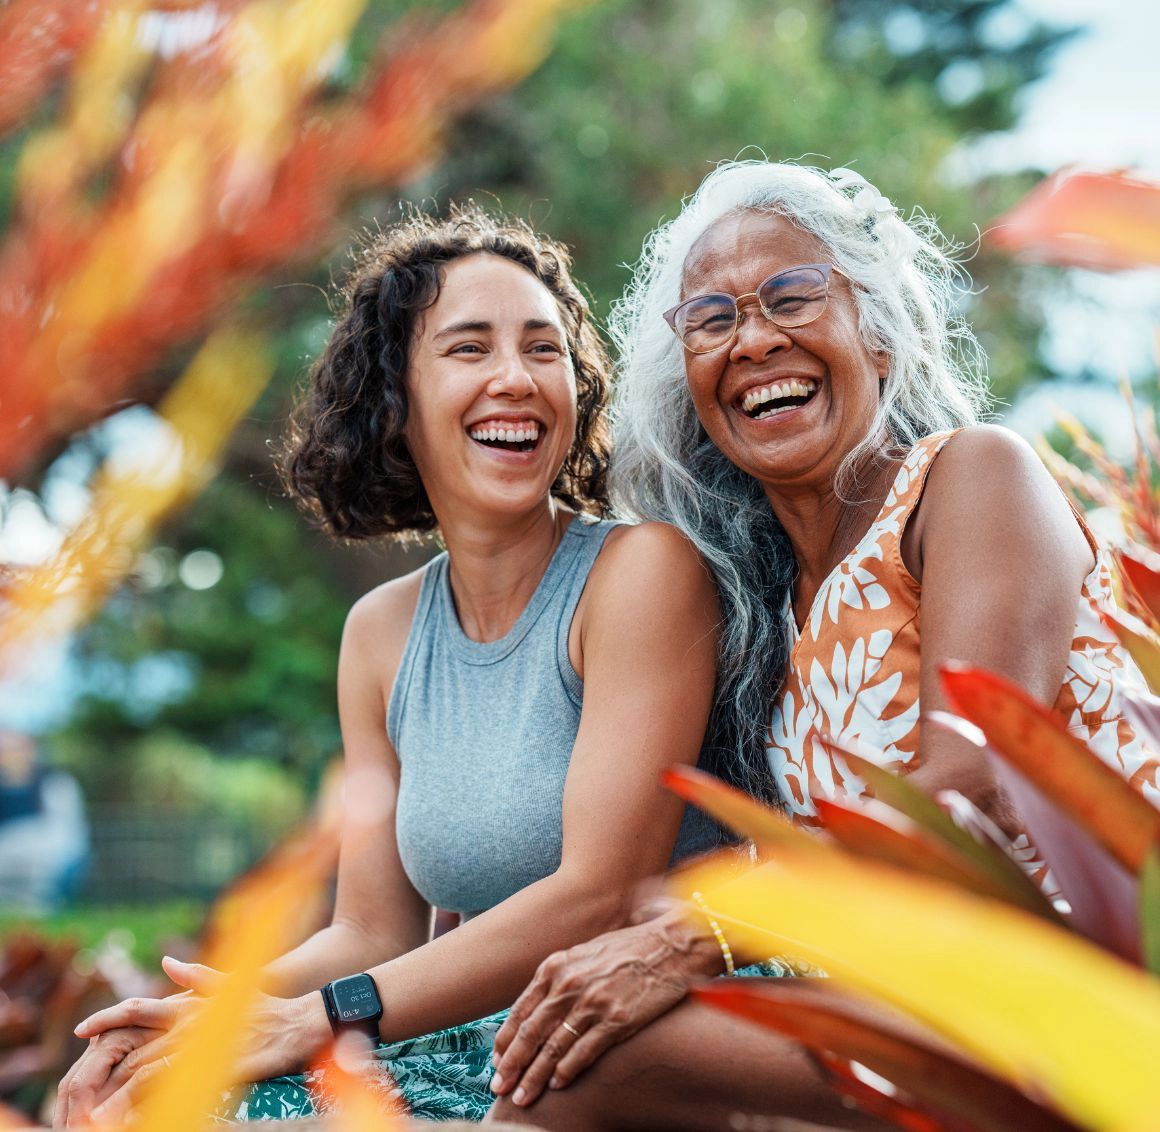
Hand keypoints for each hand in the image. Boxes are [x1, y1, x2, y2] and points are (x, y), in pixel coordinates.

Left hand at [70, 957, 329, 1124]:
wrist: (306, 1021)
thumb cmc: (269, 1007)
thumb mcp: (232, 987)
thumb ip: (197, 978)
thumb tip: (167, 962)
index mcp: (192, 1006)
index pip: (139, 1010)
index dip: (108, 1019)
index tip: (79, 1031)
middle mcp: (194, 1024)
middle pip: (137, 1049)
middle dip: (104, 1072)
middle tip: (77, 1092)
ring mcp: (207, 1047)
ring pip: (152, 1073)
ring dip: (121, 1098)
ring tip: (95, 1118)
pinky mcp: (222, 1068)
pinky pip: (183, 1090)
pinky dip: (158, 1104)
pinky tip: (142, 1117)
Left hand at [489, 905, 721, 1106]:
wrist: (670, 945)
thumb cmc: (627, 949)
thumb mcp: (584, 954)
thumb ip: (560, 978)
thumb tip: (538, 1009)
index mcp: (556, 966)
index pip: (521, 1011)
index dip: (506, 1041)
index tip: (497, 1061)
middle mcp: (569, 984)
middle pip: (531, 1033)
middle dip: (512, 1064)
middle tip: (499, 1087)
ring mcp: (592, 1003)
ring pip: (553, 1048)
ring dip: (535, 1076)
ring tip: (522, 1097)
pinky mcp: (616, 1020)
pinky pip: (584, 1052)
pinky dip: (567, 1071)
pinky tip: (557, 1085)